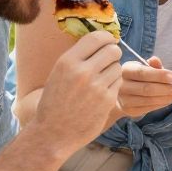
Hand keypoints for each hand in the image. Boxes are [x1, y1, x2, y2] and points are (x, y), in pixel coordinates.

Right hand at [36, 30, 124, 155]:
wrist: (53, 133)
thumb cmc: (54, 102)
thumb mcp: (58, 73)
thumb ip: (78, 57)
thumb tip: (101, 40)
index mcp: (67, 62)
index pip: (97, 37)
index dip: (107, 38)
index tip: (108, 41)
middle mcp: (83, 72)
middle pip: (113, 50)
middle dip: (113, 54)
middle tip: (108, 60)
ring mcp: (97, 87)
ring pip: (118, 67)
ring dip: (113, 71)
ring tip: (102, 79)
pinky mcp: (107, 101)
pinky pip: (118, 84)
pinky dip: (113, 85)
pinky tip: (102, 92)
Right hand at [117, 57, 171, 119]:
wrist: (124, 93)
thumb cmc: (138, 77)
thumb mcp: (144, 67)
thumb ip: (152, 65)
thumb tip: (155, 60)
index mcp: (125, 70)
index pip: (142, 73)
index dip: (159, 75)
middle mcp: (122, 86)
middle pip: (147, 89)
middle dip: (166, 89)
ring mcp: (125, 100)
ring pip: (149, 100)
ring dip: (167, 98)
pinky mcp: (130, 110)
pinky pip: (149, 108)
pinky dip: (162, 103)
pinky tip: (170, 99)